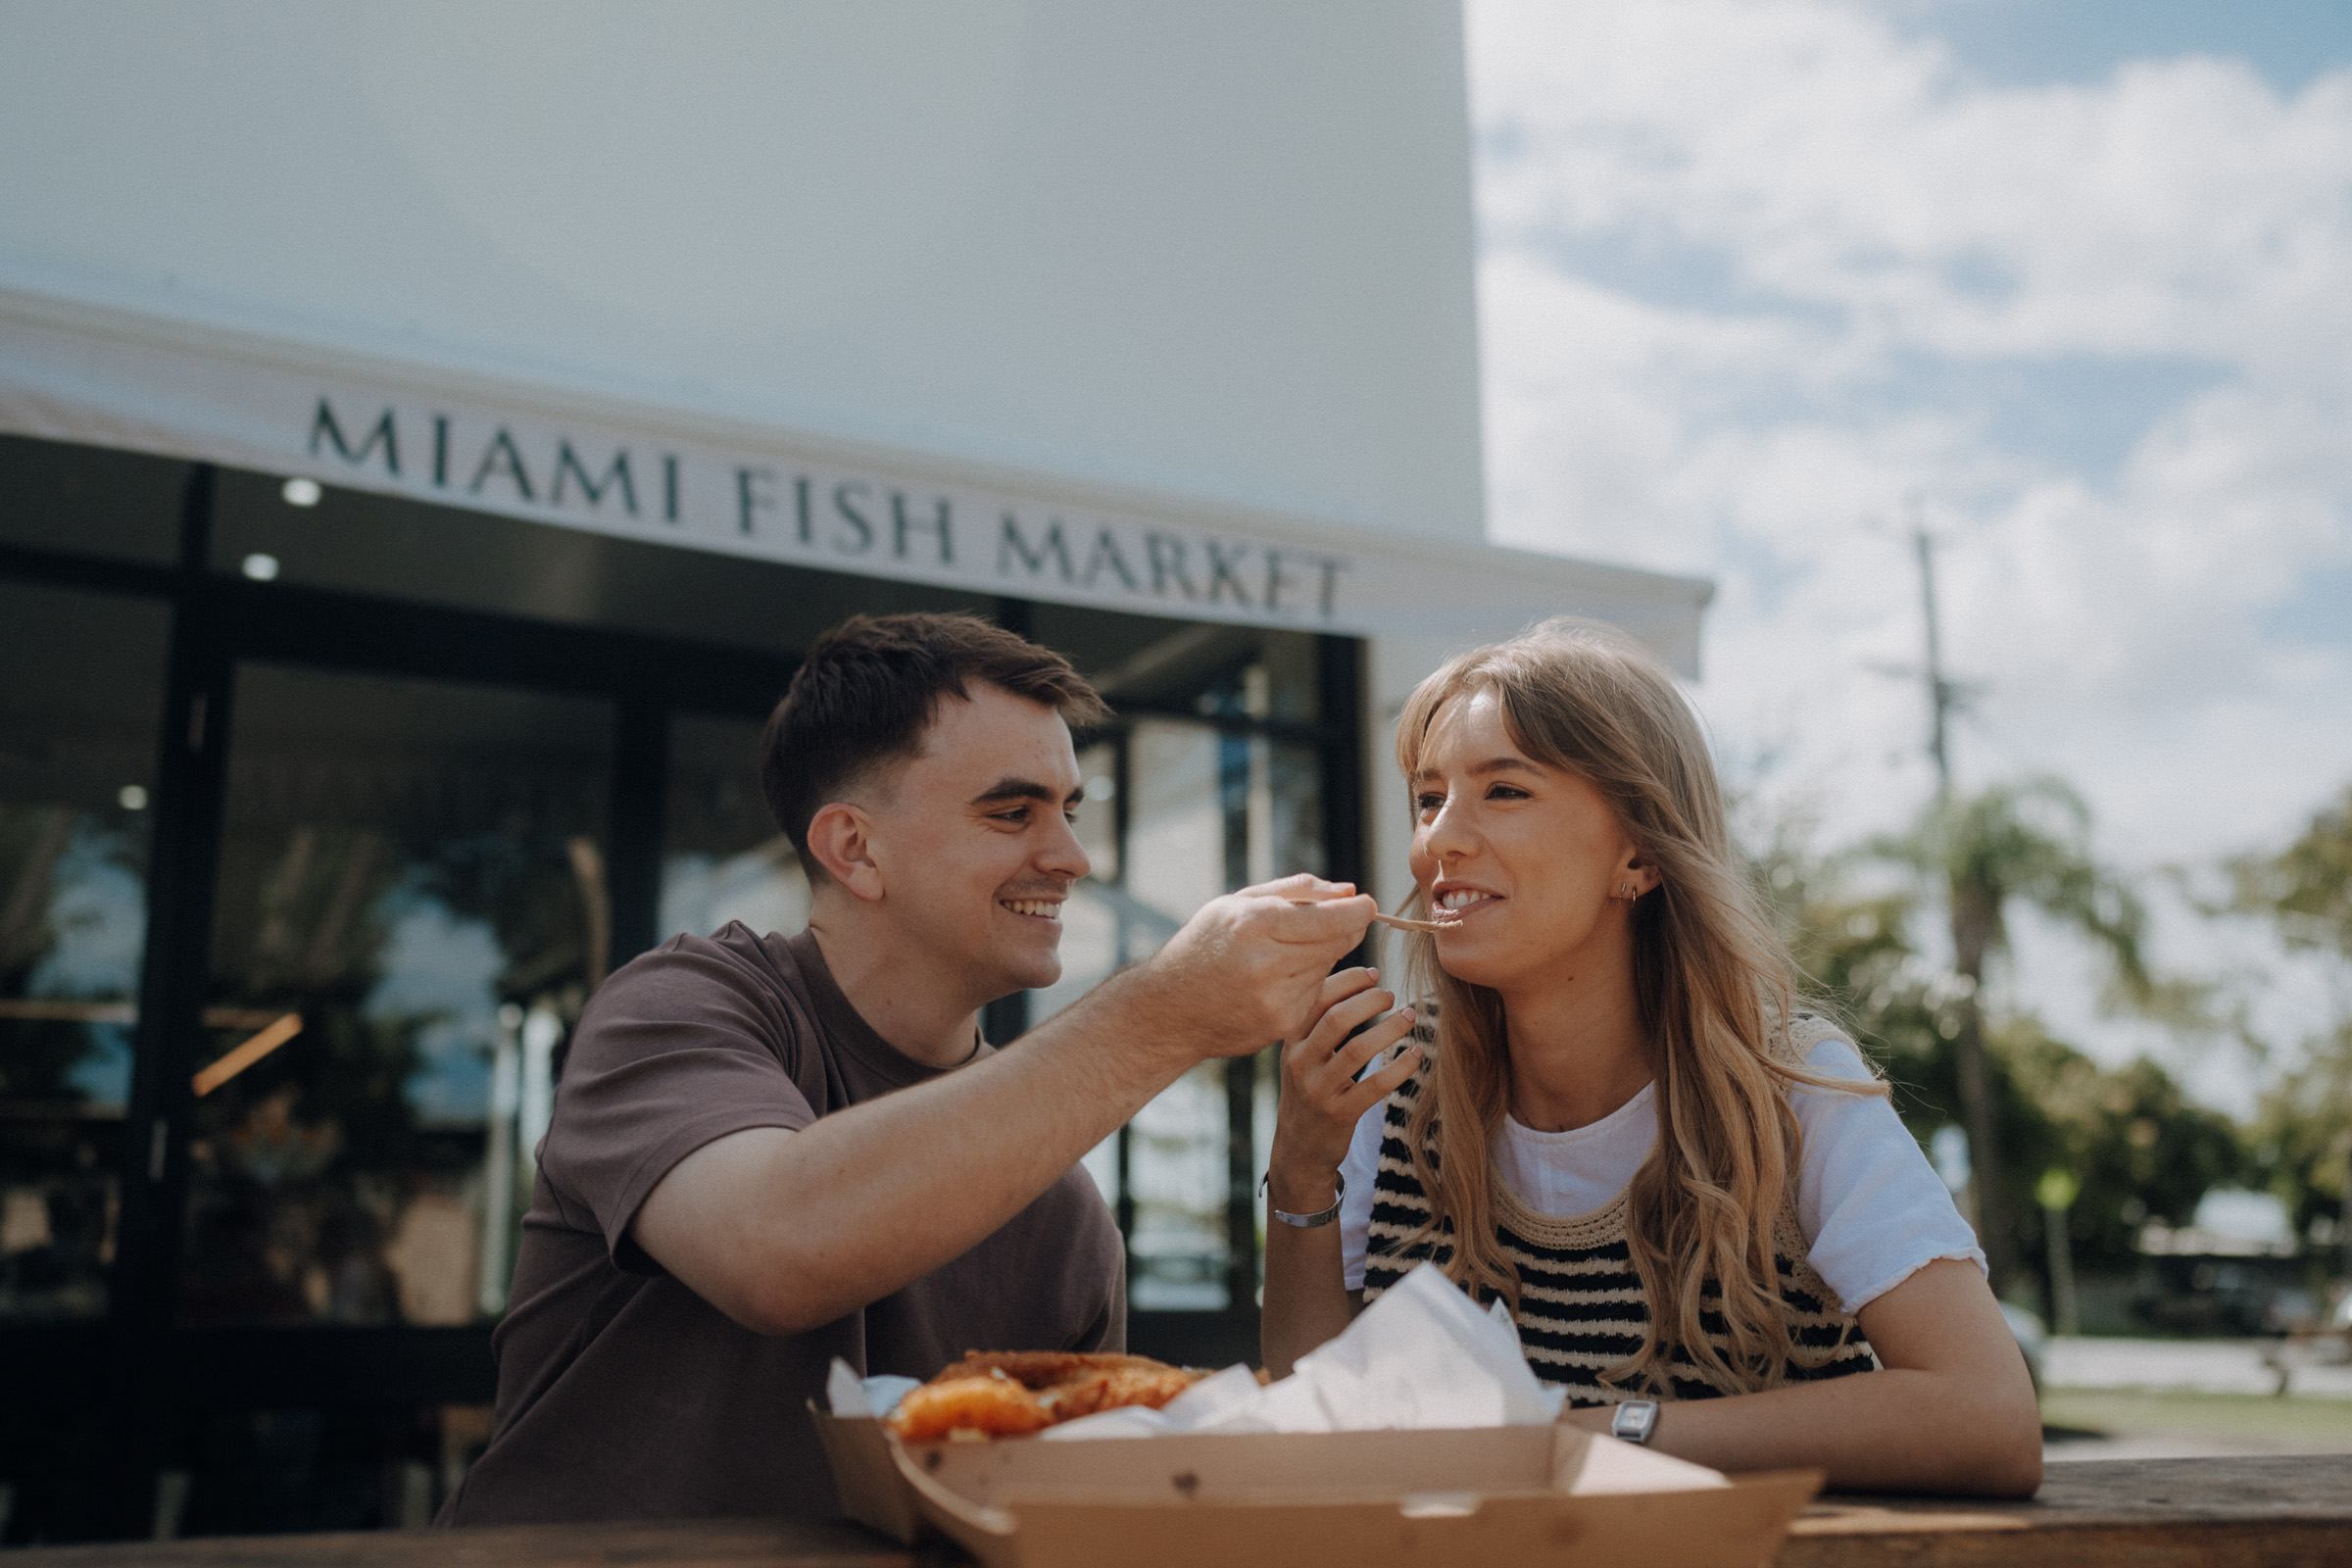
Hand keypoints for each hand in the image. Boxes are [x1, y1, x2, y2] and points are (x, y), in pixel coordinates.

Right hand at [1139, 874, 1376, 1064]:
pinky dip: (1306, 983)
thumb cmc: (1204, 946)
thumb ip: (1296, 891)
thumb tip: (1348, 891)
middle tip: (1339, 921)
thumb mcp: (1237, 904)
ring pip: (1327, 968)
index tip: (1368, 904)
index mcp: (1254, 923)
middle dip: (1345, 929)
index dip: (1358, 911)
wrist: (1169, 1009)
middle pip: (1336, 943)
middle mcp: (1267, 962)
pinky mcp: (1281, 1024)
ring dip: (1321, 956)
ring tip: (1286, 952)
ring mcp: (1275, 998)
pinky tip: (1277, 980)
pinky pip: (1314, 995)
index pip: (1330, 918)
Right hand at [1267, 967, 1420, 1210]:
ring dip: (1389, 1029)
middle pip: (1336, 1019)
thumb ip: (1320, 1022)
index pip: (1316, 999)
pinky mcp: (1340, 1114)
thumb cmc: (1310, 1089)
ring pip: (1358, 1050)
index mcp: (1291, 1041)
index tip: (1374, 973)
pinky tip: (1416, 1055)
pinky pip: (1375, 1086)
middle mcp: (1301, 1063)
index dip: (1347, 980)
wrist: (1299, 1148)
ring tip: (1409, 1017)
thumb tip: (1361, 977)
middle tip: (1392, 995)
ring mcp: (1319, 1090)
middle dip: (1369, 1000)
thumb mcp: (1303, 1055)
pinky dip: (1401, 1067)